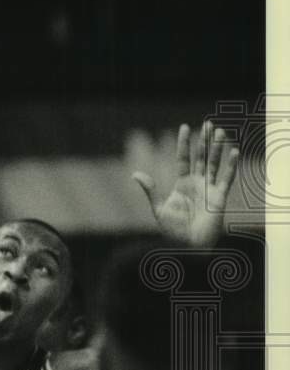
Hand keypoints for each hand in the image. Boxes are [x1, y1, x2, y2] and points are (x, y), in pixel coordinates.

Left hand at [132, 121, 238, 247]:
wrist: (188, 246)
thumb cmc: (173, 230)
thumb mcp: (158, 208)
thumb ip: (150, 189)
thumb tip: (135, 174)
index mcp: (182, 184)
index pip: (183, 159)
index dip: (184, 144)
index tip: (184, 127)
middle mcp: (197, 183)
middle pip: (201, 157)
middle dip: (204, 141)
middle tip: (207, 123)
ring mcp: (209, 189)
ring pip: (215, 164)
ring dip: (218, 148)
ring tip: (220, 131)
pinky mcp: (220, 197)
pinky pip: (226, 178)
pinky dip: (231, 166)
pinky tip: (234, 152)